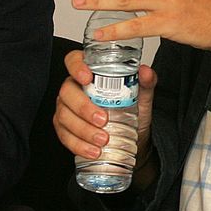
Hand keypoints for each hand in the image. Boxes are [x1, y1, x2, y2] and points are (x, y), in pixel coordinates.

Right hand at [53, 48, 157, 168]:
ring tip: (102, 140)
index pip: (73, 60)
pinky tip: (93, 151)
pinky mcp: (64, 128)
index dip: (76, 66)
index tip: (87, 78)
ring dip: (83, 130)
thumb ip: (145, 83)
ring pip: (64, 116)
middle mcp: (73, 88)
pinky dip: (78, 145)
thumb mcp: (142, 97)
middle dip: (83, 108)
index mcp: (88, 73)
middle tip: (103, 120)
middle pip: (67, 92)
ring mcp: (66, 108)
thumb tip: (146, 72)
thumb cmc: (131, 112)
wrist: (131, 139)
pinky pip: (64, 136)